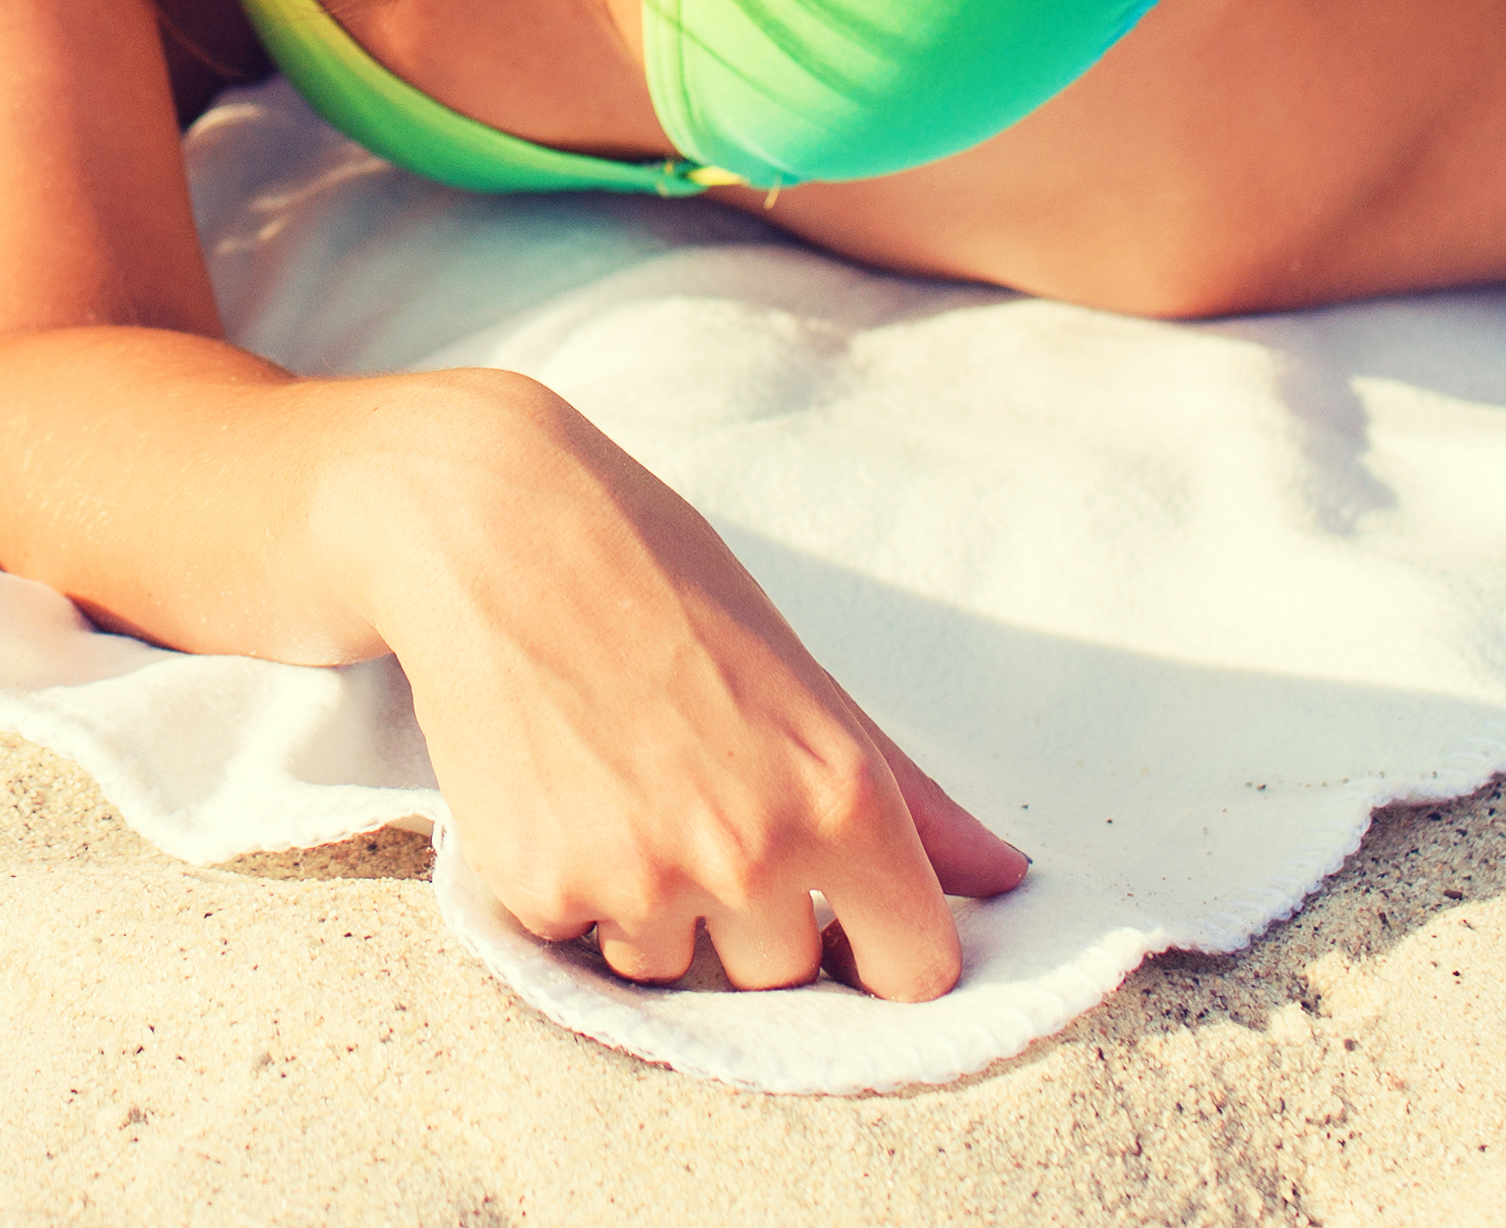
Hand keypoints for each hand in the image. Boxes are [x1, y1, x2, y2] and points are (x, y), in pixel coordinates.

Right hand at [342, 373, 1023, 1000]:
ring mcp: (644, 880)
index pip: (913, 969)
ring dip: (651, 907)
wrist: (496, 531)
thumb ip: (911, 794)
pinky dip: (567, 886)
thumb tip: (1008, 878)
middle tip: (694, 798)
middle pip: (783, 975)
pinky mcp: (544, 891)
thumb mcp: (803, 675)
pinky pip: (578, 942)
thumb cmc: (661, 582)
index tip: (846, 923)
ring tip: (616, 784)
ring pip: (673, 967)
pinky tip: (554, 789)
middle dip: (750, 913)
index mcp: (841, 796)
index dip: (881, 947)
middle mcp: (752, 853)